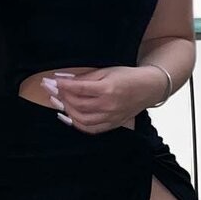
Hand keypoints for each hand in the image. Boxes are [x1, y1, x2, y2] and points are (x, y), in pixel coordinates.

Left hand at [43, 66, 159, 134]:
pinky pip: (91, 129)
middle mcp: (109, 105)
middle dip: (62, 97)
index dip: (63, 85)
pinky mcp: (112, 124)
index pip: (79, 89)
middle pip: (78, 104)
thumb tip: (65, 81)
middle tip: (52, 90)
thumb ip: (87, 78)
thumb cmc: (127, 76)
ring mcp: (111, 117)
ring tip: (59, 102)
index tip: (53, 81)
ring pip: (82, 119)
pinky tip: (69, 116)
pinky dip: (77, 124)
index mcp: (108, 88)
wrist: (148, 88)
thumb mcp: (107, 71)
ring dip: (67, 111)